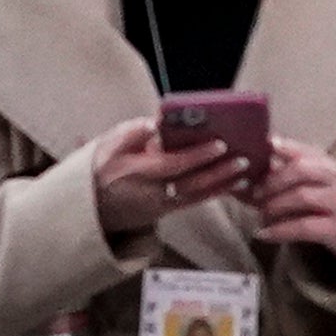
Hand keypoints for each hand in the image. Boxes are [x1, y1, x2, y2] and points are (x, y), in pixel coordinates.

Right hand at [93, 119, 253, 238]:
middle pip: (190, 185)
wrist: (89, 204)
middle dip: (218, 173)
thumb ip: (134, 131)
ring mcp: (158, 207)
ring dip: (221, 186)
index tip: (220, 144)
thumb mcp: (110, 143)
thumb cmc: (101, 166)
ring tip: (246, 175)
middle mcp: (150, 194)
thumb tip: (158, 122)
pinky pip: (191, 204)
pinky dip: (212, 194)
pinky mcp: (163, 212)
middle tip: (243, 160)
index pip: (173, 165)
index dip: (198, 156)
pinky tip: (230, 185)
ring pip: (194, 198)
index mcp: (137, 173)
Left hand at [255, 137, 335, 263]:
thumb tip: (259, 158)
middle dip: (274, 180)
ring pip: (303, 196)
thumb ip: (291, 169)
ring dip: (275, 204)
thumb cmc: (330, 202)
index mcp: (329, 164)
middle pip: (302, 170)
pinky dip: (280, 230)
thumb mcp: (316, 182)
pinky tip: (263, 234)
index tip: (264, 146)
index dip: (285, 147)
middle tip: (255, 193)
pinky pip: (304, 227)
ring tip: (259, 214)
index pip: (305, 150)